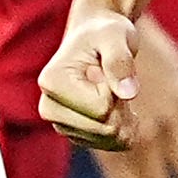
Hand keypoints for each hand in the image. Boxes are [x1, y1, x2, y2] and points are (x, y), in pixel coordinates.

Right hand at [38, 9, 141, 150]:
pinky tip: (118, 105)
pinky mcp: (75, 134)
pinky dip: (124, 127)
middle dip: (122, 106)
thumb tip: (128, 93)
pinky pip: (111, 144)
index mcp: (51, 82)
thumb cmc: (105, 33)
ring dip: (124, 116)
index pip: (101, 108)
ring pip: (110, 139)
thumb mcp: (116, 36)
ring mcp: (60, 124)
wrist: (97, 38)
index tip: (104, 67)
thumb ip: (120, 61)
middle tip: (115, 78)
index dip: (116, 88)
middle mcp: (49, 107)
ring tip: (114, 88)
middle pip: (105, 129)